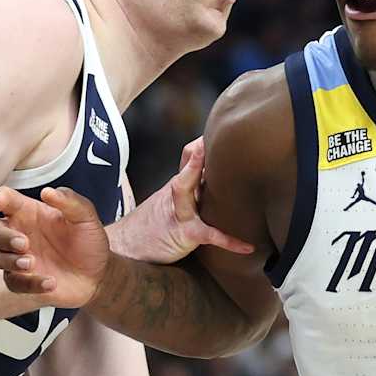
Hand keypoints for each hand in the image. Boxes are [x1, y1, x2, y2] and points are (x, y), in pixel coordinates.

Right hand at [0, 186, 109, 307]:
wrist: (99, 275)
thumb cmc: (88, 241)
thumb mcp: (86, 218)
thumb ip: (71, 202)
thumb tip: (48, 192)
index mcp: (27, 212)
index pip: (2, 198)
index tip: (1, 203)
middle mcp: (16, 232)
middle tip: (24, 243)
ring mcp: (16, 257)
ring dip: (7, 260)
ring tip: (31, 263)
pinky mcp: (21, 281)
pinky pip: (12, 282)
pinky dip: (29, 283)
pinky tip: (50, 282)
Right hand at [107, 138, 253, 264]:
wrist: (127, 246)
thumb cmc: (155, 224)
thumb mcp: (171, 202)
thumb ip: (193, 188)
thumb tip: (222, 177)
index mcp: (179, 185)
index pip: (189, 157)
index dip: (202, 144)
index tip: (221, 128)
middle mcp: (178, 194)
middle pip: (186, 167)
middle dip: (197, 153)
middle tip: (210, 138)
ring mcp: (179, 213)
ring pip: (183, 189)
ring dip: (193, 174)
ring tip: (214, 170)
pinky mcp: (185, 234)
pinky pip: (209, 235)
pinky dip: (230, 241)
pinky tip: (248, 247)